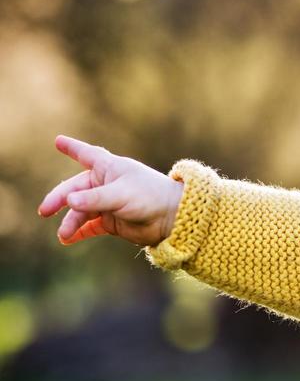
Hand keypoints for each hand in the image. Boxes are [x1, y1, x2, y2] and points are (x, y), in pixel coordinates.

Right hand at [38, 135, 183, 246]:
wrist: (172, 218)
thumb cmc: (150, 197)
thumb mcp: (120, 195)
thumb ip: (94, 199)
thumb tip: (69, 201)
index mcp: (109, 168)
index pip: (87, 154)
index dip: (72, 148)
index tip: (58, 141)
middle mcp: (106, 184)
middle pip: (74, 189)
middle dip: (58, 200)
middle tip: (45, 211)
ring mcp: (107, 204)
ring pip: (80, 211)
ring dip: (70, 222)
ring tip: (64, 235)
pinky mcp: (111, 221)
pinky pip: (89, 227)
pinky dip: (78, 233)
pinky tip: (68, 239)